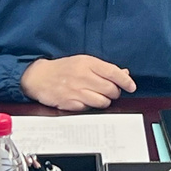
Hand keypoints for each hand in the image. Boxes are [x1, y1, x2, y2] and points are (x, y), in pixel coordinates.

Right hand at [20, 55, 136, 110]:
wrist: (39, 77)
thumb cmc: (62, 69)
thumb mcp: (83, 62)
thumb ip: (103, 68)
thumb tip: (124, 74)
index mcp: (87, 63)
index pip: (113, 72)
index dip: (126, 81)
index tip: (131, 86)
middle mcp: (83, 76)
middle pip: (111, 89)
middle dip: (114, 92)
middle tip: (110, 90)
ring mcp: (77, 91)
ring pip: (103, 102)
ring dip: (104, 101)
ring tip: (97, 96)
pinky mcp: (71, 103)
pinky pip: (90, 109)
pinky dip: (91, 106)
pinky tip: (86, 100)